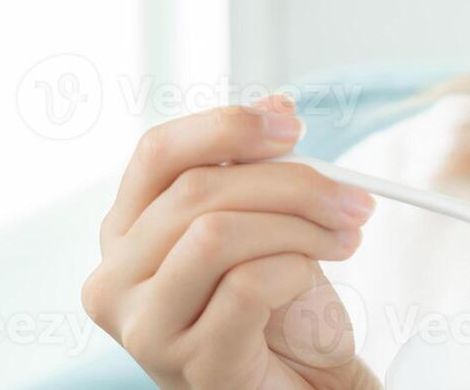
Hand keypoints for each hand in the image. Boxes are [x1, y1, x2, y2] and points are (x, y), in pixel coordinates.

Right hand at [81, 95, 380, 388]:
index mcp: (127, 231)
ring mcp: (145, 327)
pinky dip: (295, 270)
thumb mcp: (266, 222)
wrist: (302, 382)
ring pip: (217, 233)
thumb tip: (276, 107)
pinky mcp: (190, 363)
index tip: (293, 126)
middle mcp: (116, 278)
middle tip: (353, 198)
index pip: (157, 153)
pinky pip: (247, 286)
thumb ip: (257, 168)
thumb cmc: (277, 305)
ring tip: (344, 238)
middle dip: (293, 183)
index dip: (227, 126)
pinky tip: (311, 282)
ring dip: (300, 226)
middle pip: (199, 188)